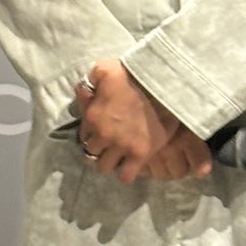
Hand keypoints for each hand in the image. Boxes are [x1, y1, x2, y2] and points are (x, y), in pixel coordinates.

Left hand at [74, 62, 210, 183]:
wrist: (163, 83)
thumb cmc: (133, 74)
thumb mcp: (104, 69)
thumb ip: (88, 82)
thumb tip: (82, 94)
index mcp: (92, 116)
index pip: (83, 137)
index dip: (91, 135)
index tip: (100, 132)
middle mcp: (104, 135)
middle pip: (91, 154)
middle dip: (98, 150)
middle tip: (109, 145)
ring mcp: (122, 146)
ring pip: (104, 168)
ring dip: (110, 162)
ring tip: (118, 156)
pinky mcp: (141, 154)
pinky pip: (126, 176)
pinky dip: (126, 173)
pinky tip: (130, 164)